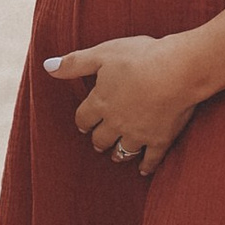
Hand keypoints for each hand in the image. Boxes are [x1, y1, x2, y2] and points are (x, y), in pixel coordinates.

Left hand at [46, 34, 204, 175]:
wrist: (177, 70)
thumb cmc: (140, 57)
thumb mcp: (103, 54)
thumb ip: (74, 63)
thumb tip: (47, 66)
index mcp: (100, 103)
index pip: (83, 119)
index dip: (83, 121)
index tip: (85, 123)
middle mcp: (115, 123)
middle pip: (101, 139)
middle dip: (99, 140)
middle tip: (99, 141)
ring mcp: (138, 134)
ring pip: (122, 151)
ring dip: (117, 153)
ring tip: (116, 154)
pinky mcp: (160, 140)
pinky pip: (150, 159)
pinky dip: (146, 166)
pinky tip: (143, 170)